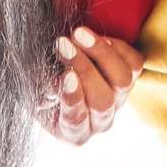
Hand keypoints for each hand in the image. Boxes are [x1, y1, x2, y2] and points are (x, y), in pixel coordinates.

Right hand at [40, 26, 143, 144]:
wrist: (54, 70)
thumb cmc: (39, 85)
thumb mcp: (32, 90)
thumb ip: (40, 89)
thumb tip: (56, 85)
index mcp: (74, 132)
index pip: (77, 120)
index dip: (72, 98)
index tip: (65, 76)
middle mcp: (100, 121)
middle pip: (102, 100)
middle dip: (83, 69)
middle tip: (63, 45)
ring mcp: (119, 100)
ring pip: (122, 80)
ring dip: (100, 53)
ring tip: (78, 34)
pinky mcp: (130, 78)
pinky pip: (133, 63)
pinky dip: (116, 47)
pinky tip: (94, 37)